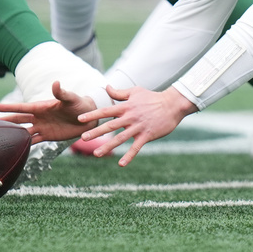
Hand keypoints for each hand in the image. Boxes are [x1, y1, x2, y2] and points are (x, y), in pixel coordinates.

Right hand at [0, 81, 98, 142]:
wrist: (88, 118)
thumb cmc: (80, 105)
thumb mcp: (72, 99)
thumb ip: (63, 93)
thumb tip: (56, 83)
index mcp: (42, 107)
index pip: (22, 107)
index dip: (8, 107)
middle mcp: (39, 117)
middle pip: (18, 120)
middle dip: (3, 122)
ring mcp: (42, 127)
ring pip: (22, 132)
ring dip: (11, 135)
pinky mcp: (47, 136)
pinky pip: (33, 141)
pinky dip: (23, 145)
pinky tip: (14, 150)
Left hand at [77, 86, 197, 165]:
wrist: (172, 105)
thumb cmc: (152, 97)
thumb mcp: (135, 91)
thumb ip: (119, 92)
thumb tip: (106, 87)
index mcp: (126, 107)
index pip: (106, 111)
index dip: (93, 115)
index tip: (80, 119)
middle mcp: (130, 117)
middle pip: (110, 126)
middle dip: (96, 132)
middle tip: (82, 138)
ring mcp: (138, 127)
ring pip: (120, 138)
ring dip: (108, 146)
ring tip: (96, 154)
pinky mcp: (147, 135)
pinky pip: (136, 147)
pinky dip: (129, 156)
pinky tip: (121, 164)